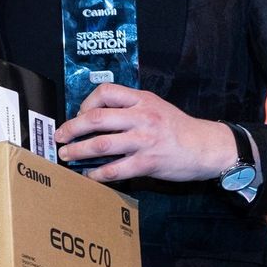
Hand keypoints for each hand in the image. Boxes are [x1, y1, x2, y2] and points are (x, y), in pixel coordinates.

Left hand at [55, 84, 236, 183]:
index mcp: (142, 99)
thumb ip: (130, 107)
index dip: (86, 102)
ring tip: (66, 155)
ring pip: (101, 144)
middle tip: (59, 136)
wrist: (206, 147)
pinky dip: (97, 173)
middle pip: (96, 118)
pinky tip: (90, 174)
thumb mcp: (156, 106)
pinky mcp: (147, 162)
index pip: (106, 91)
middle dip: (71, 128)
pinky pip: (115, 169)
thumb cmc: (178, 128)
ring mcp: (144, 140)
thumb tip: (96, 115)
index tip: (79, 114)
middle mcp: (142, 116)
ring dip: (78, 151)